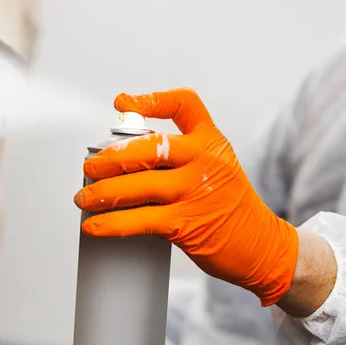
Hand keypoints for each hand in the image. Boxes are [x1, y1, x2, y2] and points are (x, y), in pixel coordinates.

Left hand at [74, 88, 298, 305]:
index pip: (184, 104)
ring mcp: (195, 191)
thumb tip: (126, 158)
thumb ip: (180, 157)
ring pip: (138, 184)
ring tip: (83, 197)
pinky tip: (94, 225)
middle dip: (111, 156)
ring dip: (102, 192)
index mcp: (211, 141)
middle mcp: (204, 160)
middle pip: (149, 147)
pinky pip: (139, 219)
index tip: (122, 103)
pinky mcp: (186, 224)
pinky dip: (111, 223)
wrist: (262, 244)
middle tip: (90, 166)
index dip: (151, 99)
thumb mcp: (216, 167)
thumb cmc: (229, 204)